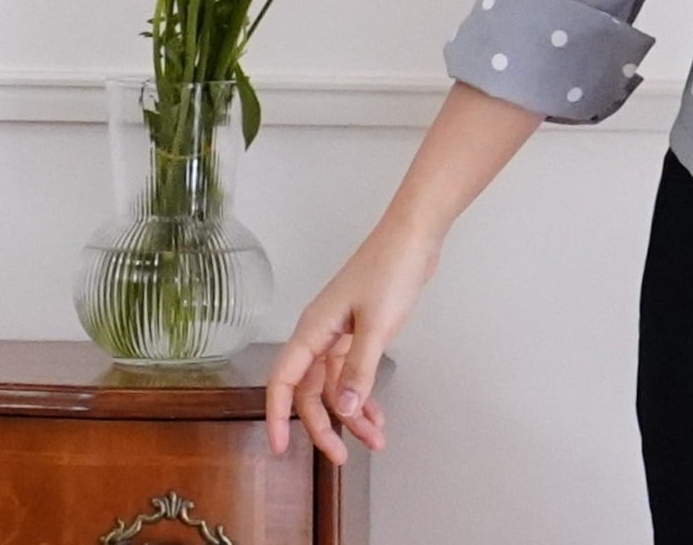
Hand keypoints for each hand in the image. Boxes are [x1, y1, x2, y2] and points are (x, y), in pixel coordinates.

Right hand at [265, 219, 440, 465]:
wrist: (415, 234)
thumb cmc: (391, 268)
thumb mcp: (377, 325)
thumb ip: (360, 368)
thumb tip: (346, 409)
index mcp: (313, 329)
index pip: (283, 381)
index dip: (277, 416)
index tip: (280, 448)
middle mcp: (320, 333)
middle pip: (310, 391)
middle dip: (324, 425)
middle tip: (342, 457)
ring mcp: (340, 332)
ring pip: (336, 385)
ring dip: (352, 414)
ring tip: (374, 441)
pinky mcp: (359, 330)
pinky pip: (353, 372)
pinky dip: (364, 393)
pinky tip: (377, 415)